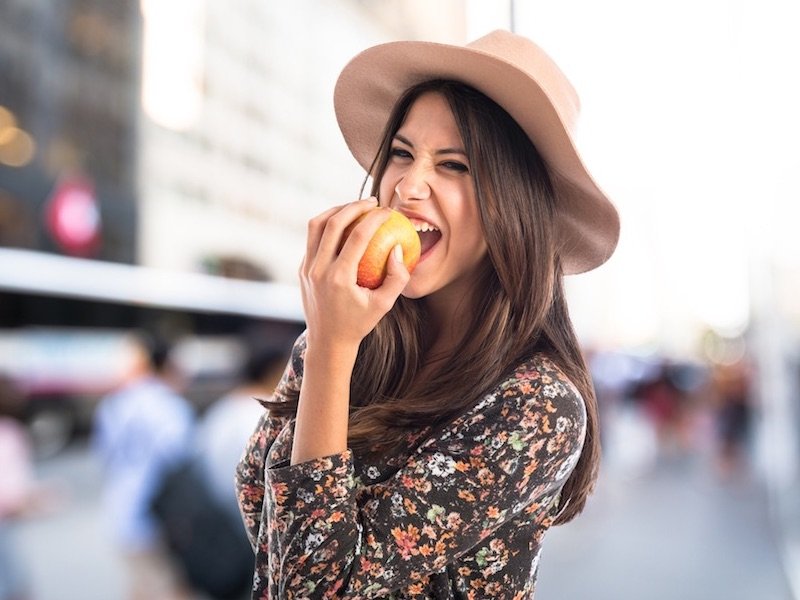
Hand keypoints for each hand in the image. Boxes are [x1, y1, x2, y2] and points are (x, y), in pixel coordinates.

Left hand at [299, 198, 409, 348]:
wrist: (327, 342)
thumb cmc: (359, 323)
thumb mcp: (384, 305)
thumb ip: (397, 278)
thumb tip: (398, 249)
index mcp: (339, 278)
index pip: (358, 237)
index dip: (375, 219)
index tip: (388, 211)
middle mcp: (318, 270)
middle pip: (333, 223)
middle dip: (355, 206)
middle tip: (372, 203)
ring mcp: (306, 268)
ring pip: (317, 226)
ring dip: (337, 211)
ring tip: (355, 208)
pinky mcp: (302, 269)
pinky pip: (313, 239)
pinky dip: (328, 227)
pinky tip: (344, 226)